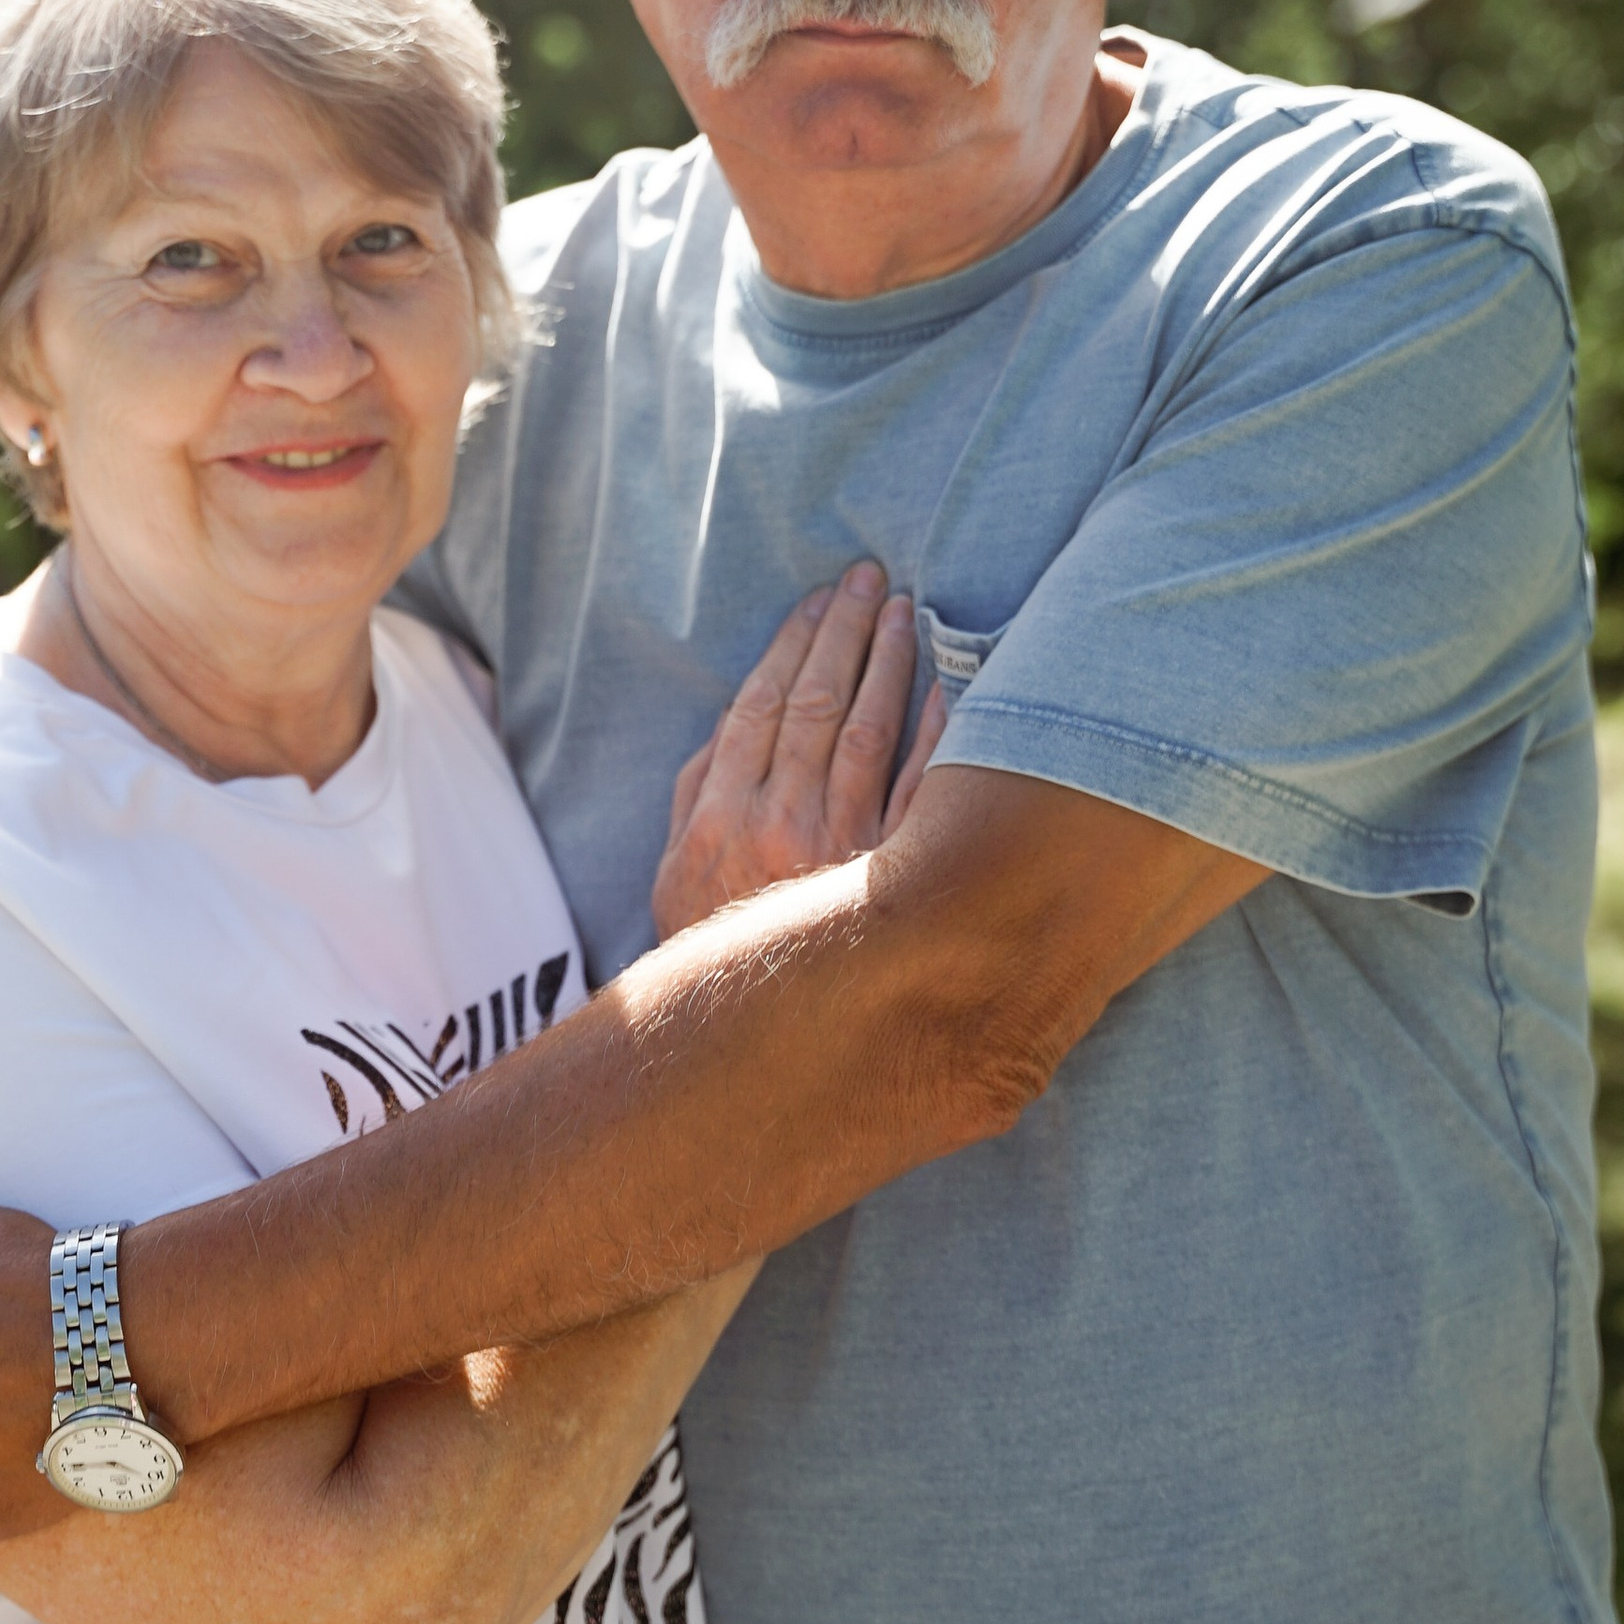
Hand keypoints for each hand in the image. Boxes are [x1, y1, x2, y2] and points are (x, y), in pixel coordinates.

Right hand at [653, 562, 948, 941]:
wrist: (760, 1044)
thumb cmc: (717, 948)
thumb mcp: (677, 873)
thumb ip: (695, 792)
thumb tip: (732, 718)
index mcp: (720, 816)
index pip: (761, 703)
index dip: (792, 643)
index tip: (817, 601)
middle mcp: (781, 824)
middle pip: (817, 701)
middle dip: (844, 631)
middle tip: (867, 579)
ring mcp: (844, 849)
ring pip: (870, 730)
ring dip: (890, 661)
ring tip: (904, 612)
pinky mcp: (895, 876)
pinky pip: (922, 786)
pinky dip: (936, 731)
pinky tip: (947, 687)